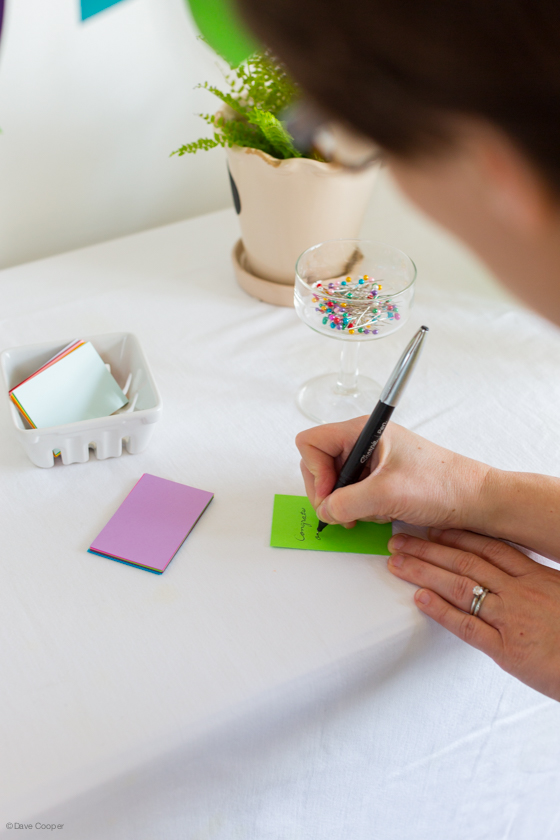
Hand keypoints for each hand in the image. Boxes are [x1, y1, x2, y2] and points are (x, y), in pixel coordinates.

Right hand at [296, 419, 490, 529]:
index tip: (331, 495)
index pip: (311, 443)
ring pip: (336, 483)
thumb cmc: (440, 486)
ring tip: (373, 512)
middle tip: (345, 513)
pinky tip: (381, 514)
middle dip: (328, 493)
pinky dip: (360, 509)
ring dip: (347, 504)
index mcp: (363, 431)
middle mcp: (364, 442)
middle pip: (319, 464)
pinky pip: (354, 494)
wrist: (475, 500)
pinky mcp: (381, 478)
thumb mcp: (386, 494)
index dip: (314, 471)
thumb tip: (325, 511)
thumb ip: (345, 503)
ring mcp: (372, 461)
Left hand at [388, 528, 559, 700]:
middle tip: (400, 540)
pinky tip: (419, 599)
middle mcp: (520, 593)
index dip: (457, 536)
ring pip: (460, 587)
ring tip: (398, 562)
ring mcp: (512, 620)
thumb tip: (517, 574)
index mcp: (537, 578)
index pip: (489, 548)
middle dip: (428, 549)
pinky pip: (467, 626)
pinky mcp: (507, 651)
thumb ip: (538, 584)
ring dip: (424, 572)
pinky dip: (440, 611)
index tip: (433, 528)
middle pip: (466, 562)